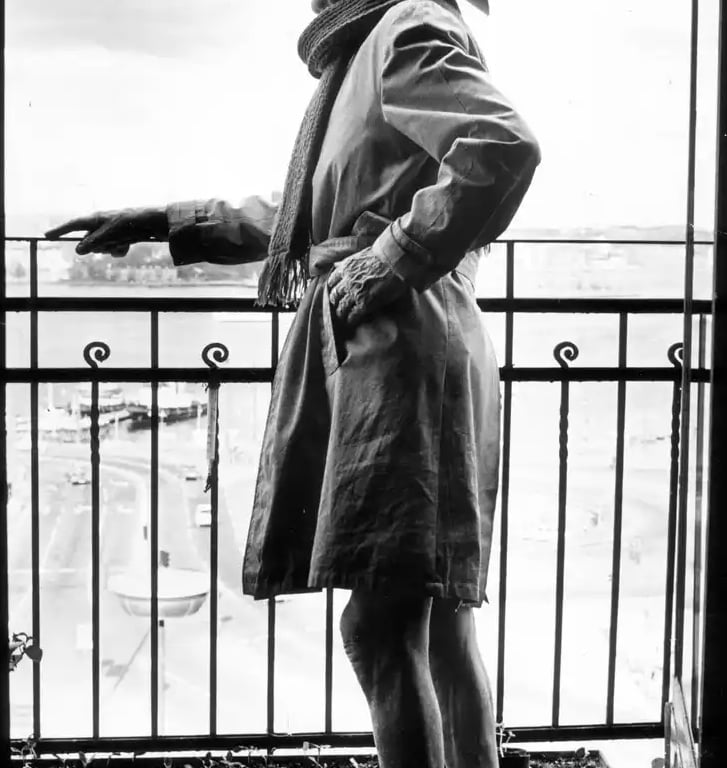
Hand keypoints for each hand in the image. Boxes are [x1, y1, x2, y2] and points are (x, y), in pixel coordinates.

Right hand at [45, 207, 168, 256]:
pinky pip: (115, 249)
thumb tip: (79, 250)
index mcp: (96, 218)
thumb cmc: (131, 223)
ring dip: (110, 248)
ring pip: (102, 248)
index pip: (73, 225)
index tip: (47, 236)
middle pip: (89, 241)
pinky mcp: (122, 237)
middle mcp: (102, 224)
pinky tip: (128, 245)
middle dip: (97, 246)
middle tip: (110, 241)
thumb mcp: (109, 233)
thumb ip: (93, 242)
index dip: (60, 230)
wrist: (155, 223)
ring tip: (122, 241)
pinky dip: (119, 250)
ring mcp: (112, 231)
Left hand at [327, 247, 406, 326]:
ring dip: (342, 313)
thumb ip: (349, 262)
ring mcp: (355, 293)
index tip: (336, 292)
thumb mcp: (360, 255)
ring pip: (342, 307)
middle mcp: (347, 281)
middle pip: (335, 295)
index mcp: (345, 268)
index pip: (332, 281)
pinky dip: (351, 319)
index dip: (334, 288)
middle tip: (339, 306)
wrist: (393, 260)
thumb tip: (338, 264)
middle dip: (336, 301)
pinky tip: (352, 322)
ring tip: (344, 317)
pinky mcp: (365, 303)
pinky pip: (353, 315)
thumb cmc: (383, 255)